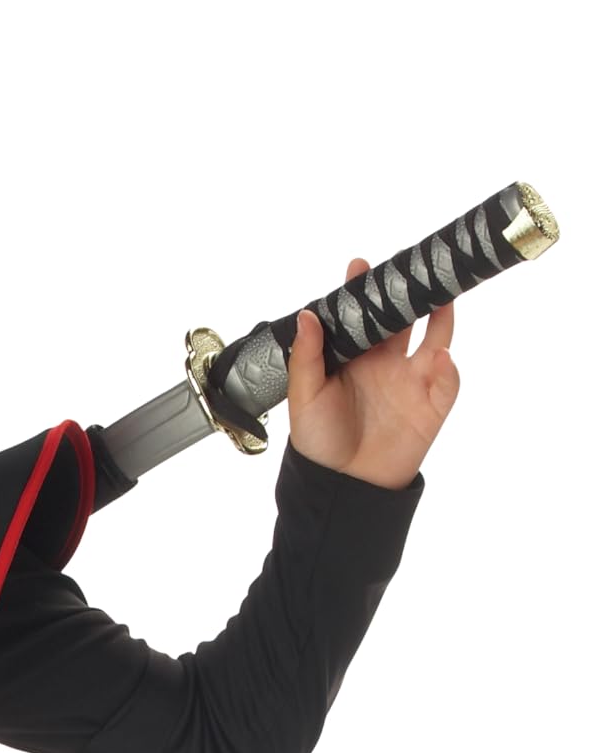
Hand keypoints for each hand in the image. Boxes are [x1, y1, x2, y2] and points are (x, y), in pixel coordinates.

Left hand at [288, 256, 458, 490]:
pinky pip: (448, 382)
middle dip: (409, 291)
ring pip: (436, 338)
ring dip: (442, 315)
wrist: (343, 487)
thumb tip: (308, 314)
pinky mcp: (431, 406)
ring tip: (441, 294)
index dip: (363, 289)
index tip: (360, 266)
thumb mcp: (304, 399)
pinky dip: (449, 370)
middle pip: (405, 318)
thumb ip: (307, 358)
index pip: (362, 314)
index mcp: (355, 357)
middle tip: (412, 265)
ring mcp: (412, 382)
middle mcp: (386, 363)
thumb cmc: (319, 444)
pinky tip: (441, 359)